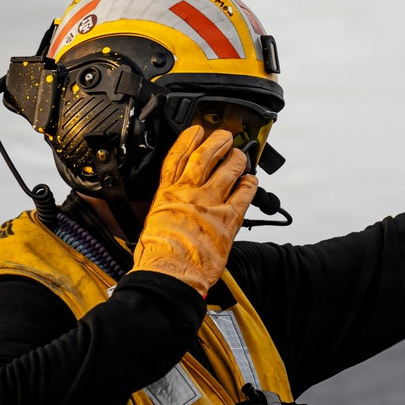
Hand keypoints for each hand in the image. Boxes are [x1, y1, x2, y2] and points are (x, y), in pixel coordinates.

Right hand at [132, 126, 257, 294]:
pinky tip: (252, 181)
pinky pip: (244, 195)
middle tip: (225, 136)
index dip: (188, 140)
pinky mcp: (228, 219)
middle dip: (217, 141)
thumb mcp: (151, 224)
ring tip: (241, 155)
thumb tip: (167, 212)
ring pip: (227, 170)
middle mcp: (189, 194)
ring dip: (236, 159)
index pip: (178, 158)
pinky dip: (250, 185)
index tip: (196, 131)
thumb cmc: (159, 256)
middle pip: (205, 157)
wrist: (171, 272)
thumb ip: (164, 211)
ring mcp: (210, 203)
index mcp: (167, 194)